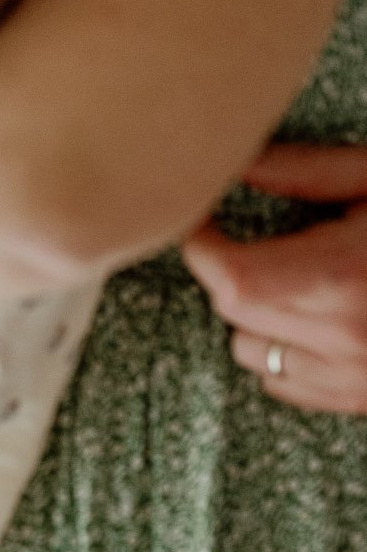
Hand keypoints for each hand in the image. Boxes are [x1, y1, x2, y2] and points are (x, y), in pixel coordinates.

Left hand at [184, 143, 366, 413]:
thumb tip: (234, 162)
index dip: (200, 243)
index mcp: (341, 279)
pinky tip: (317, 316)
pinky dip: (286, 355)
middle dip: (228, 272)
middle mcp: (346, 342)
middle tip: (248, 234)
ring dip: (255, 318)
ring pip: (256, 358)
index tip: (202, 214)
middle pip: (235, 316)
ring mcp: (361, 382)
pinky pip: (293, 389)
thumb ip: (301, 172)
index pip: (228, 278)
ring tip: (293, 275)